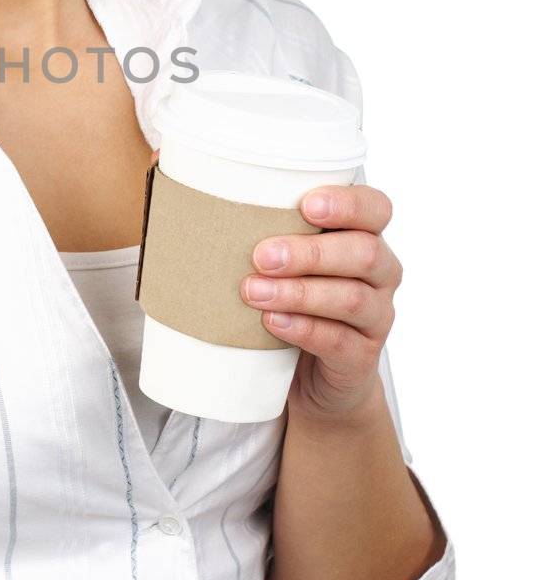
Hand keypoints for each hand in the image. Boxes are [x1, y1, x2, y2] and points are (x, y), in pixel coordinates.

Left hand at [238, 181, 402, 422]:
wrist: (312, 376)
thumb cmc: (292, 300)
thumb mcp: (285, 262)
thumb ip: (267, 235)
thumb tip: (200, 209)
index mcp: (365, 237)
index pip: (376, 208)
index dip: (348, 203)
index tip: (306, 205)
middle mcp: (380, 274)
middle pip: (365, 252)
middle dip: (310, 252)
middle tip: (261, 257)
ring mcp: (376, 317)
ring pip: (352, 298)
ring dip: (299, 293)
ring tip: (254, 292)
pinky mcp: (362, 357)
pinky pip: (340, 341)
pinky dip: (303, 329)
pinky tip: (273, 322)